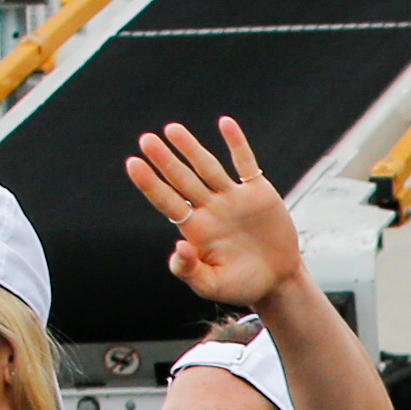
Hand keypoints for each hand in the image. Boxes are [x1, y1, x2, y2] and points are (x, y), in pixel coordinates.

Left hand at [128, 116, 305, 313]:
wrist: (278, 281)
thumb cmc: (240, 286)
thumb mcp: (212, 286)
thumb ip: (190, 271)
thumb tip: (177, 246)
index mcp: (195, 229)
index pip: (167, 201)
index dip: (150, 183)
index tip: (133, 163)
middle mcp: (210, 209)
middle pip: (183, 179)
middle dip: (165, 160)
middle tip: (146, 140)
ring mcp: (233, 199)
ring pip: (208, 168)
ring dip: (191, 148)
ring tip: (172, 129)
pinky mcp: (258, 193)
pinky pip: (245, 164)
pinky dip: (237, 144)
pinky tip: (225, 123)